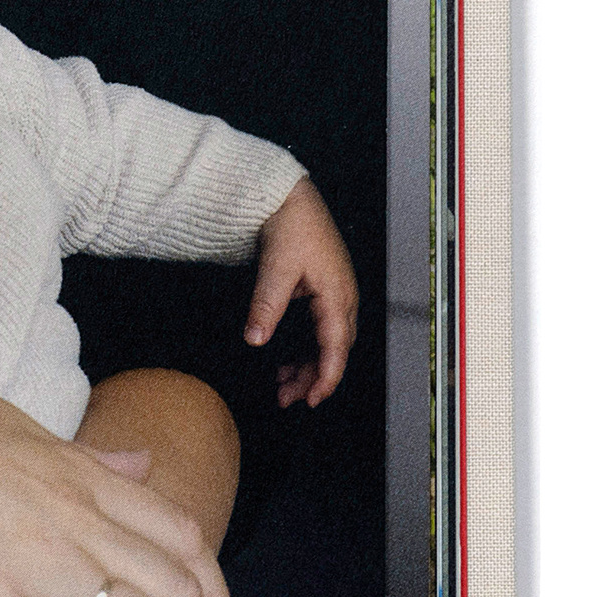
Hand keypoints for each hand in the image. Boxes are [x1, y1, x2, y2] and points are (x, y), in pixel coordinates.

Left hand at [245, 177, 359, 407]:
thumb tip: (255, 339)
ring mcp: (334, 296)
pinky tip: (286, 361)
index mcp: (337, 295)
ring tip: (282, 387)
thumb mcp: (276, 268)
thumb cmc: (291, 226)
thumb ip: (266, 306)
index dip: (325, 377)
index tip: (311, 399)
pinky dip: (305, 349)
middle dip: (313, 377)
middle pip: (333, 350)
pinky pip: (319, 331)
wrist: (291, 198)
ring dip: (307, 366)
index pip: (336, 347)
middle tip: (286, 399)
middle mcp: (342, 299)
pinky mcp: (323, 293)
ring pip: (326, 343)